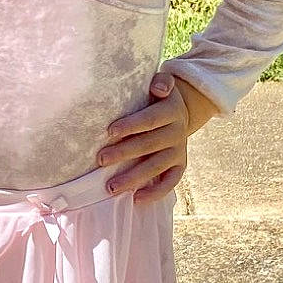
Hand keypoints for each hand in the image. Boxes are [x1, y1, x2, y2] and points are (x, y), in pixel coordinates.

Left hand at [97, 70, 219, 202]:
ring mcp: (179, 151)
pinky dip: (156, 192)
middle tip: (100, 160)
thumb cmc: (159, 97)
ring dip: (134, 177)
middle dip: (124, 153)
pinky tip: (137, 200)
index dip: (131, 125)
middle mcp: (178, 132)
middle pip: (150, 145)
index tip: (109, 132)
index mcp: (171, 111)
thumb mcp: (163, 83)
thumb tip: (159, 88)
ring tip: (111, 187)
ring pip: (157, 166)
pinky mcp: (180, 165)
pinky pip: (170, 181)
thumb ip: (161, 82)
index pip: (150, 119)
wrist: (182, 111)